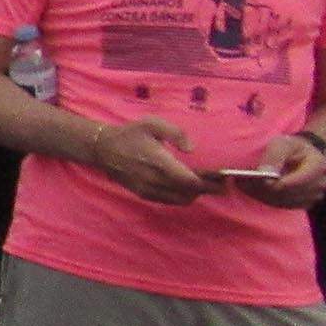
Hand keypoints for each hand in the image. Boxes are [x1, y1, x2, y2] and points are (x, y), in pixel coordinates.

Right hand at [89, 117, 215, 205]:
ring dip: (194, 194)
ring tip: (203, 185)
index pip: (191, 181)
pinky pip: (169, 201)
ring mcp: (148, 190)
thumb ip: (176, 133)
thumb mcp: (152, 124)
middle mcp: (155, 180)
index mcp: (159, 163)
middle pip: (189, 193)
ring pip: (180, 200)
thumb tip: (192, 149)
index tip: (223, 180)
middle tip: (219, 183)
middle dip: (207, 189)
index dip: (210, 183)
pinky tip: (185, 188)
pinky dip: (181, 197)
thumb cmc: (130, 134)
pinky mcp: (143, 194)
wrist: (102, 149)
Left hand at [241, 133, 325, 209]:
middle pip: (287, 193)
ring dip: (260, 194)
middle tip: (239, 181)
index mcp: (319, 166)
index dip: (275, 183)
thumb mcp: (283, 143)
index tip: (254, 178)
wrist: (302, 156)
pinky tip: (249, 189)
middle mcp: (319, 184)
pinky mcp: (302, 203)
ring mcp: (312, 196)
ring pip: (282, 201)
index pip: (295, 182)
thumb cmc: (291, 147)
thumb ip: (275, 156)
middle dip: (262, 188)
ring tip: (241, 184)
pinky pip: (280, 205)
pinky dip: (264, 198)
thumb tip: (265, 172)